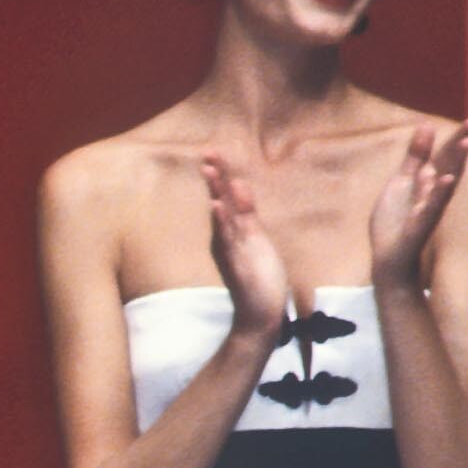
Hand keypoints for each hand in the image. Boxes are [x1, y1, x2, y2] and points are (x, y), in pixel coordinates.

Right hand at [199, 154, 289, 338]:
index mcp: (233, 232)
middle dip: (217, 177)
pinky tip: (217, 205)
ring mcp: (233, 248)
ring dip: (216, 192)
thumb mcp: (256, 242)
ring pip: (223, 214)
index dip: (222, 176)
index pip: (227, 197)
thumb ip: (246, 217)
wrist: (259, 314)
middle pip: (222, 200)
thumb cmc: (259, 279)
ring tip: (210, 170)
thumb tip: (239, 190)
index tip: (214, 153)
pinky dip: (222, 220)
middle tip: (207, 153)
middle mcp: (229, 237)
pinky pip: (229, 236)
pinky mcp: (238, 260)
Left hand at [368, 116, 467, 289]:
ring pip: (445, 183)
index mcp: (427, 181)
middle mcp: (432, 192)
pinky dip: (438, 193)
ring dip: (456, 163)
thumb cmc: (396, 222)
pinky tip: (445, 179)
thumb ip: (415, 157)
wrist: (389, 259)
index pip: (445, 154)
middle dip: (461, 143)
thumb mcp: (401, 183)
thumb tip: (426, 125)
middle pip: (449, 163)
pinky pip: (431, 207)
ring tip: (467, 143)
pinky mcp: (420, 224)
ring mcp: (428, 208)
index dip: (457, 137)